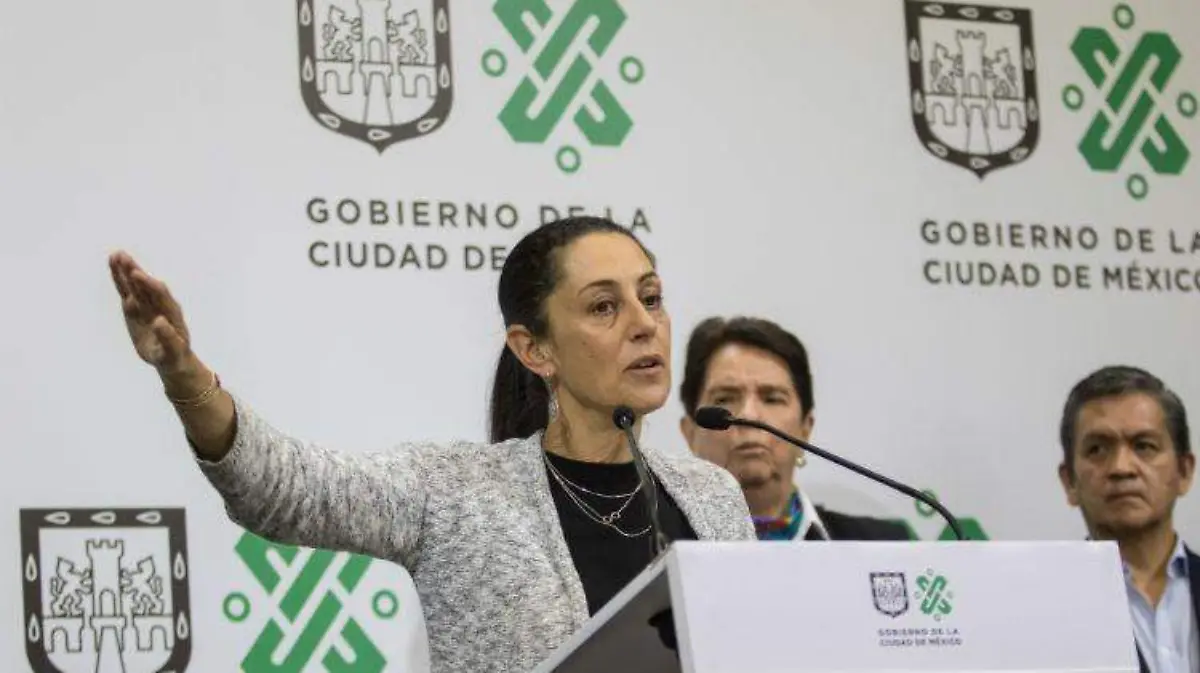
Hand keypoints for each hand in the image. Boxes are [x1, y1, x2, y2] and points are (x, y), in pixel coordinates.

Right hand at [108, 251, 194, 374]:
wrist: (171, 358)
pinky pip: (126, 293)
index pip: (160, 293)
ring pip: (134, 286)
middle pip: (145, 285)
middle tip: (122, 256)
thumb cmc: (174, 355)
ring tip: (115, 255)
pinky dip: (120, 282)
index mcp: (171, 311)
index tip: (136, 274)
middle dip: (134, 270)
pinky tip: (114, 269)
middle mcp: (159, 304)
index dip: (148, 284)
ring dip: (125, 271)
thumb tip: (160, 321)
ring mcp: (146, 305)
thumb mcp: (173, 350)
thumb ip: (168, 336)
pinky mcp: (135, 310)